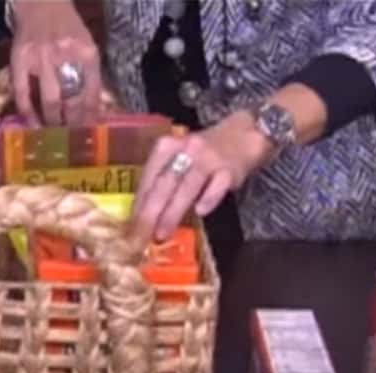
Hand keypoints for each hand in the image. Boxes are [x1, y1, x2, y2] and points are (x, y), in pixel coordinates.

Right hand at [10, 0, 101, 125]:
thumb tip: (97, 111)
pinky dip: (27, 112)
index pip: (92, 92)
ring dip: (54, 122)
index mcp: (87, 52)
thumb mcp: (87, 47)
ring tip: (55, 136)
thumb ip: (92, 76)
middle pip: (72, 99)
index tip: (91, 134)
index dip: (92, 116)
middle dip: (74, 124)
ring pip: (50, 100)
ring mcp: (40, 57)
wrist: (41, 3)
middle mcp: (65, 54)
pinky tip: (32, 124)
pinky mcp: (19, 60)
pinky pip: (22, 93)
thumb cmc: (68, 29)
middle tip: (73, 141)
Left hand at [130, 111, 274, 242]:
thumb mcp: (178, 158)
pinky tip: (200, 212)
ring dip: (172, 212)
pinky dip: (208, 198)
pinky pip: (217, 185)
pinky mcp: (229, 168)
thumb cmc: (205, 152)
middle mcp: (185, 150)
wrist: (244, 133)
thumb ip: (163, 180)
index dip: (138, 204)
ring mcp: (208, 158)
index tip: (130, 227)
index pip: (148, 179)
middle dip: (150, 213)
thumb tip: (143, 214)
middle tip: (141, 236)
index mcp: (166, 147)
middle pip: (164, 184)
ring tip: (162, 233)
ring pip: (186, 187)